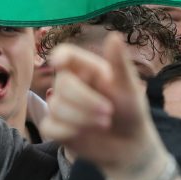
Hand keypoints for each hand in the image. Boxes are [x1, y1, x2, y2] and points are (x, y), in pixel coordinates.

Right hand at [41, 37, 163, 178]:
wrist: (130, 144)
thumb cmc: (130, 110)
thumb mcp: (129, 87)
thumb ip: (120, 63)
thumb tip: (114, 35)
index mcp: (86, 69)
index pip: (65, 54)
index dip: (60, 57)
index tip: (59, 64)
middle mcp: (70, 84)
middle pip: (62, 83)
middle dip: (85, 100)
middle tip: (108, 112)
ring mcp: (60, 106)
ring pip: (56, 107)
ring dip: (82, 118)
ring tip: (104, 123)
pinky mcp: (56, 127)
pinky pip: (50, 127)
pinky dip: (68, 132)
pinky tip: (85, 135)